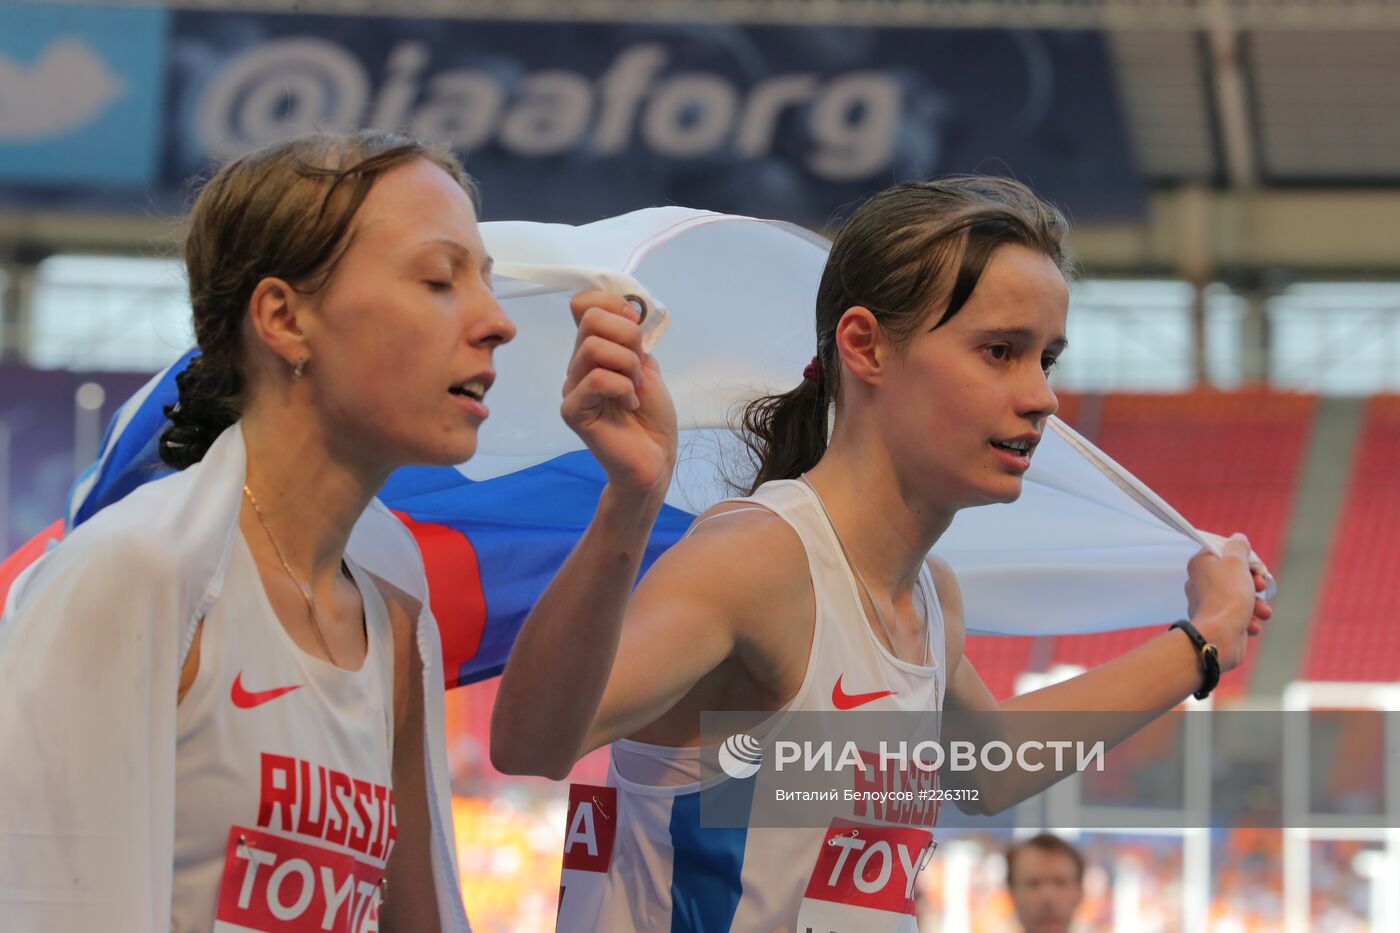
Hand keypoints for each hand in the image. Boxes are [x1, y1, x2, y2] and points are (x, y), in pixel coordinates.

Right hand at [561, 291, 677, 502]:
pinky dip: (623, 387)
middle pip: (591, 319)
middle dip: (628, 337)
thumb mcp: (647, 367)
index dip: (612, 304)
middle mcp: (577, 365)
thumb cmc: (651, 417)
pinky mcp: (573, 411)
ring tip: (635, 389)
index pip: (583, 304)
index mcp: (593, 351)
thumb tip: (628, 309)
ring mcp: (571, 388)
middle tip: (639, 368)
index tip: (636, 325)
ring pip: (593, 348)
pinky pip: (596, 380)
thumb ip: (634, 339)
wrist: (654, 458)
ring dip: (628, 365)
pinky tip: (629, 404)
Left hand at [1185, 533, 1272, 670]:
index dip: (1244, 559)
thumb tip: (1238, 539)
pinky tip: (1251, 626)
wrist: (1220, 637)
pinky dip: (1249, 620)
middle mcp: (1201, 582)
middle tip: (1260, 588)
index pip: (1224, 552)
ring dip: (1257, 605)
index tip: (1255, 567)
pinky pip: (1238, 617)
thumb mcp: (1236, 563)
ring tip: (1263, 612)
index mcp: (1201, 564)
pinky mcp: (1218, 622)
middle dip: (1254, 583)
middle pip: (1235, 575)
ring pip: (1241, 598)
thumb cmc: (1227, 597)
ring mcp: (1209, 603)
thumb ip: (1238, 548)